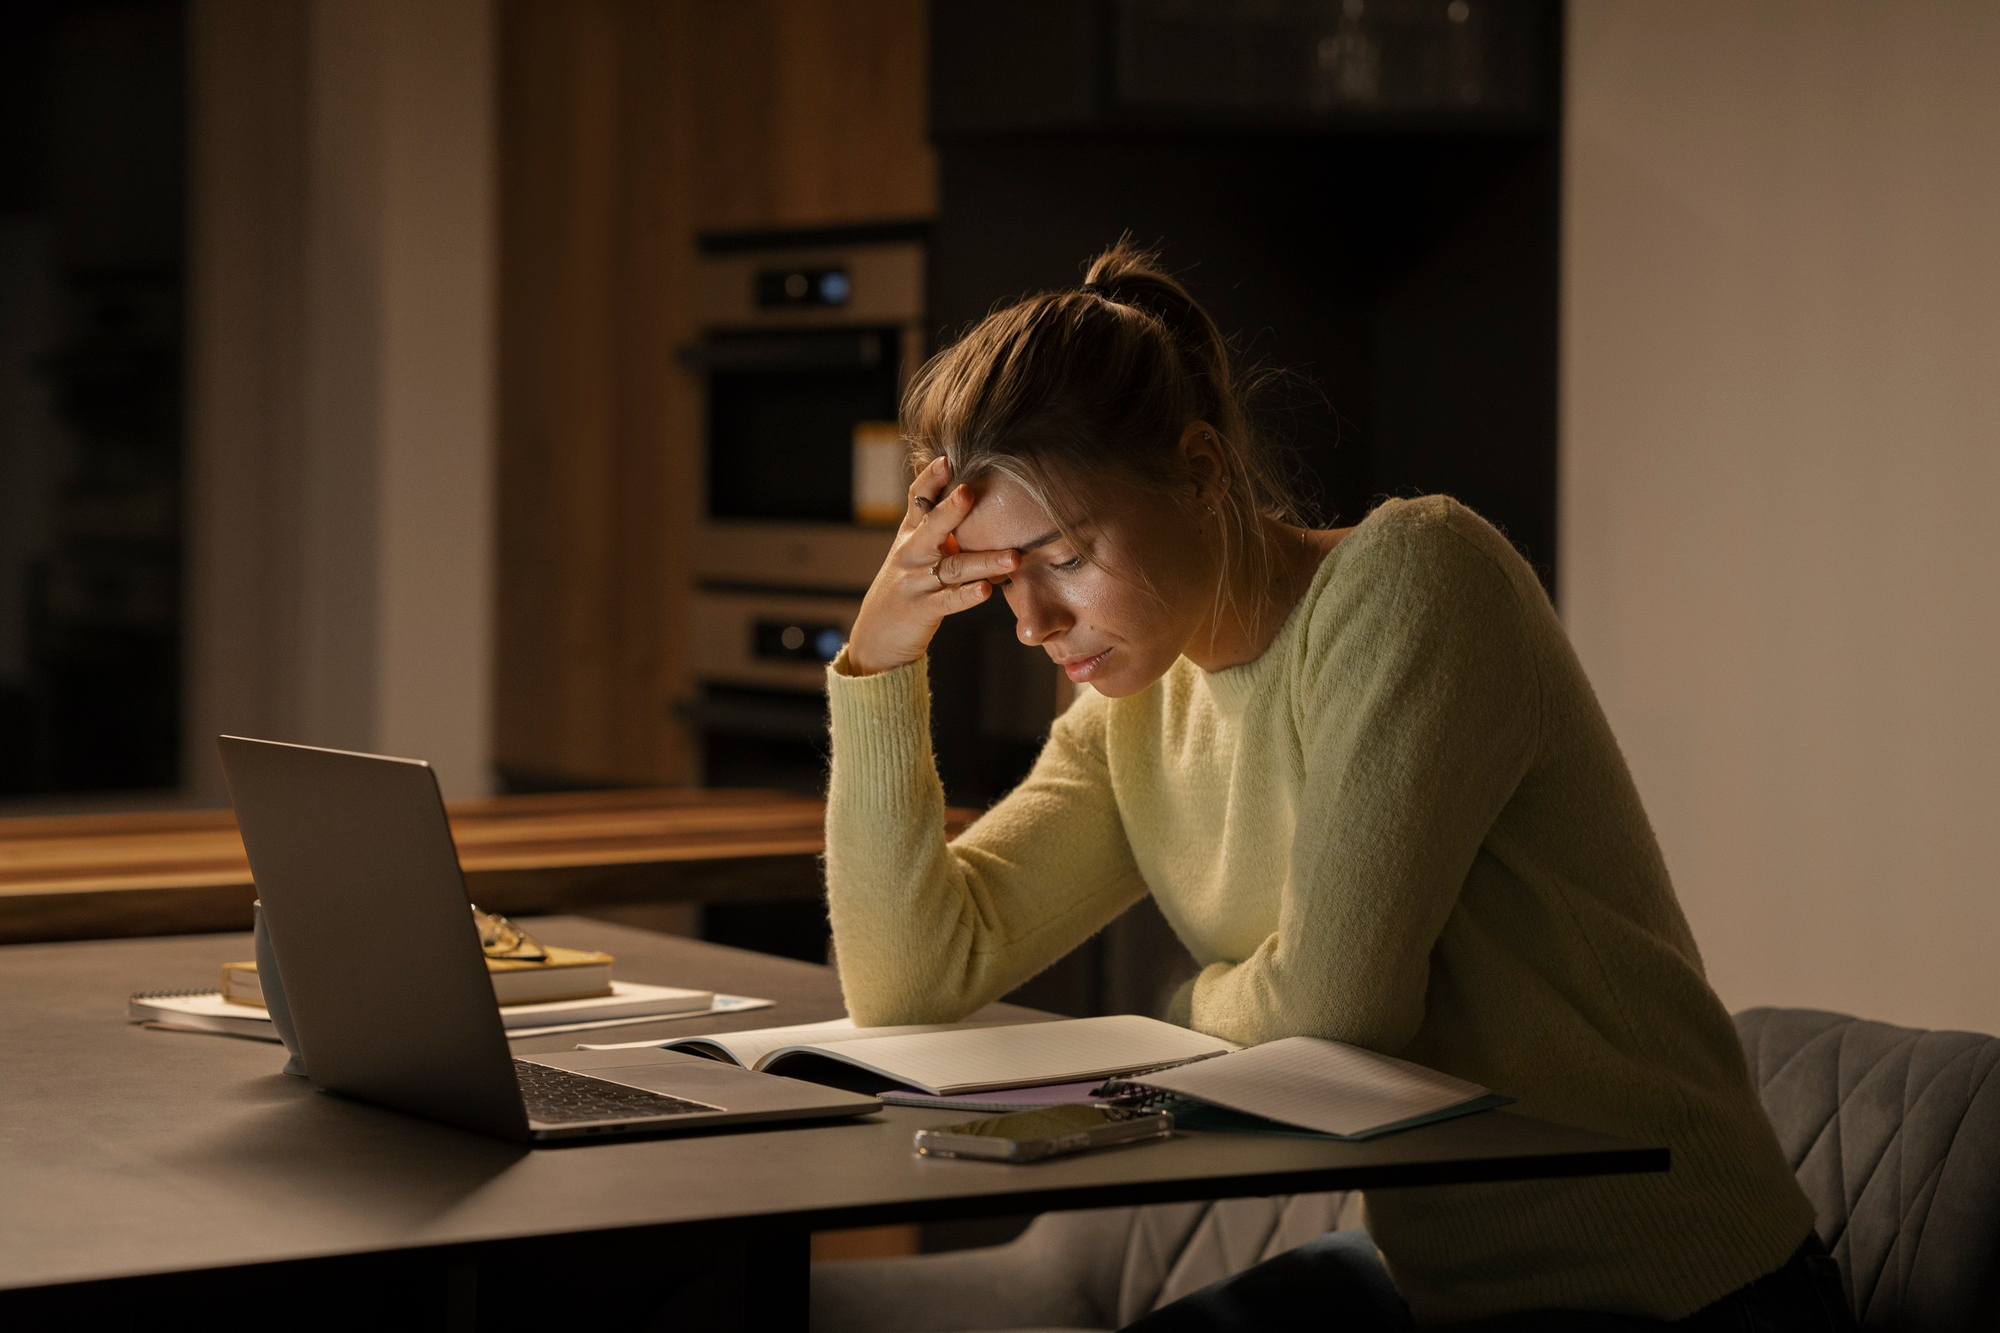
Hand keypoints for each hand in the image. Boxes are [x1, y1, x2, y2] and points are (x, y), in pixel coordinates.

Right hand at [843, 457, 1019, 675]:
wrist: (877, 635)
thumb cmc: (907, 586)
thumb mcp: (916, 551)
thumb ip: (938, 527)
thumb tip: (971, 493)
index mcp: (910, 534)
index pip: (917, 500)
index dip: (930, 479)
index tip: (947, 459)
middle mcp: (911, 554)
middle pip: (931, 527)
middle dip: (950, 509)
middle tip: (970, 492)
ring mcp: (916, 582)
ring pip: (952, 567)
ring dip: (984, 561)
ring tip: (1013, 557)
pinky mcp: (923, 610)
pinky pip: (949, 601)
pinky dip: (968, 596)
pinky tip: (987, 590)